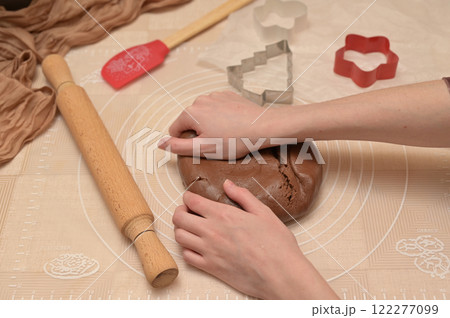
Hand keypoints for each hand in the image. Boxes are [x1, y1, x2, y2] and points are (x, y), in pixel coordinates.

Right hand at [158, 91, 272, 158]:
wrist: (262, 126)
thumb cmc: (234, 140)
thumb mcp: (203, 148)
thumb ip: (179, 146)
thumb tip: (161, 143)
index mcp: (191, 113)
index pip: (175, 130)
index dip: (186, 142)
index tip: (202, 147)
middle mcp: (200, 100)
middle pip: (189, 121)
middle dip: (198, 132)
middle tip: (216, 142)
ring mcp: (214, 95)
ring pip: (203, 114)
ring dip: (210, 123)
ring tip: (226, 133)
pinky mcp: (227, 95)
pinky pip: (216, 107)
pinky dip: (220, 116)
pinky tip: (232, 124)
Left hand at [173, 179, 338, 298]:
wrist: (281, 274)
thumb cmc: (276, 243)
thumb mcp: (263, 212)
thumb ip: (243, 196)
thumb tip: (227, 184)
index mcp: (223, 215)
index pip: (191, 201)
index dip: (188, 197)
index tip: (192, 198)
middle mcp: (211, 232)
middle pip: (179, 218)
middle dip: (180, 211)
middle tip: (187, 212)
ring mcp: (209, 251)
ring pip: (179, 237)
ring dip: (181, 230)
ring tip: (191, 228)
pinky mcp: (211, 268)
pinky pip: (187, 257)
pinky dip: (188, 250)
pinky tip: (198, 247)